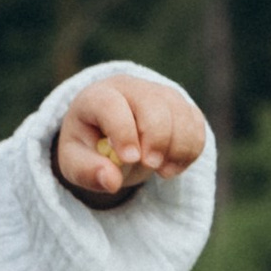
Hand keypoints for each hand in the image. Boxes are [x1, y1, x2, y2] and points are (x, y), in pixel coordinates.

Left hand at [54, 70, 209, 206]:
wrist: (108, 133)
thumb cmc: (88, 145)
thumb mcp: (75, 162)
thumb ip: (88, 172)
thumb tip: (111, 181)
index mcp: (97, 97)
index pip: (112, 105)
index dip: (123, 131)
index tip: (130, 159)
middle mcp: (131, 88)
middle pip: (154, 105)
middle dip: (158, 139)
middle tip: (152, 166)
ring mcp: (159, 94)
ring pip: (181, 114)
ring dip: (178, 148)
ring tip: (162, 172)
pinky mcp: (180, 106)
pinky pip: (196, 124)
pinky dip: (190, 150)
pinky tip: (172, 166)